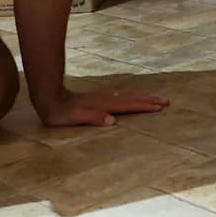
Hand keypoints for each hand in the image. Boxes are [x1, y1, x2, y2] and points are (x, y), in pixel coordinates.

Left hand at [37, 87, 168, 126]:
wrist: (49, 98)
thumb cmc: (60, 113)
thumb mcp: (73, 118)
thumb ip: (93, 118)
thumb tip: (112, 120)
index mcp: (103, 105)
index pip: (128, 106)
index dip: (144, 106)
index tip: (159, 107)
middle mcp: (106, 99)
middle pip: (132, 98)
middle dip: (149, 100)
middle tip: (166, 101)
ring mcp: (103, 97)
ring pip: (128, 96)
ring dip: (143, 97)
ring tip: (156, 98)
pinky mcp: (100, 98)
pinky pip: (122, 96)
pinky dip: (132, 96)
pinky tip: (133, 98)